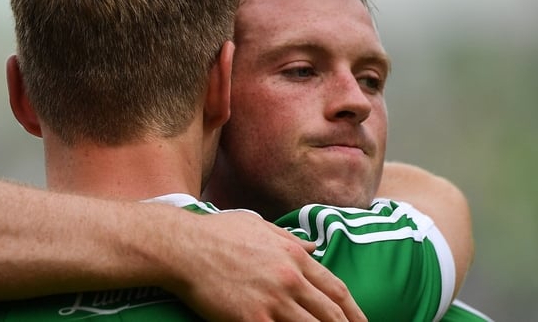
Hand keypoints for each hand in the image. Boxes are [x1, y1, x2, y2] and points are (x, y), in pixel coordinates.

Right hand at [163, 210, 365, 321]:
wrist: (184, 247)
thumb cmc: (217, 233)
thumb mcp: (259, 225)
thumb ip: (291, 239)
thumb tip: (315, 247)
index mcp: (294, 255)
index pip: (336, 288)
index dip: (353, 311)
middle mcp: (290, 278)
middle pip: (331, 313)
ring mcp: (272, 300)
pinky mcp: (252, 319)